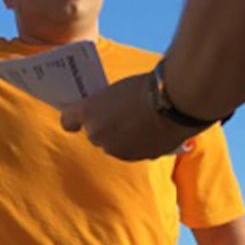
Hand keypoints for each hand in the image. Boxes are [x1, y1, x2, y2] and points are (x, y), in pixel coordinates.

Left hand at [60, 73, 201, 160]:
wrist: (176, 102)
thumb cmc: (149, 86)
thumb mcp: (119, 89)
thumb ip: (106, 103)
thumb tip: (106, 111)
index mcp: (88, 112)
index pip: (68, 121)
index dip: (74, 119)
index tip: (80, 116)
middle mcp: (96, 134)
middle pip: (95, 133)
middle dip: (106, 126)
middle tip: (124, 113)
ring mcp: (115, 149)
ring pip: (114, 144)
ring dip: (123, 137)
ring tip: (144, 122)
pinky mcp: (135, 158)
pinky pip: (133, 151)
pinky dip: (140, 144)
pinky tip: (155, 131)